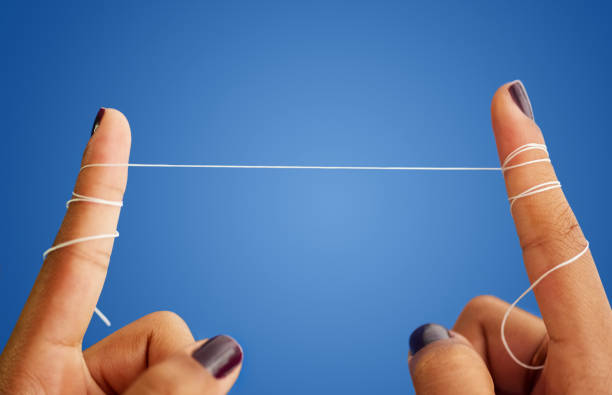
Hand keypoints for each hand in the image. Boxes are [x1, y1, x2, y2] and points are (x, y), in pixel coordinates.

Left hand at [0, 109, 242, 393]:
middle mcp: (74, 367)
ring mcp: (109, 388)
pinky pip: (194, 382)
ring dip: (186, 391)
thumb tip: (222, 349)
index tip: (109, 121)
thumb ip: (159, 392)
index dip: (97, 185)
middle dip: (172, 369)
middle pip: (160, 326)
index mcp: (34, 364)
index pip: (77, 255)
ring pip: (184, 355)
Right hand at [407, 81, 611, 393]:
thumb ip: (454, 384)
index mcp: (602, 355)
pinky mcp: (555, 368)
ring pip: (485, 333)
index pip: (553, 239)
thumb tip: (428, 335)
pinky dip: (483, 385)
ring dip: (480, 379)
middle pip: (488, 308)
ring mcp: (569, 357)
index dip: (526, 165)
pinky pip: (491, 355)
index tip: (510, 101)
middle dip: (475, 360)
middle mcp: (590, 344)